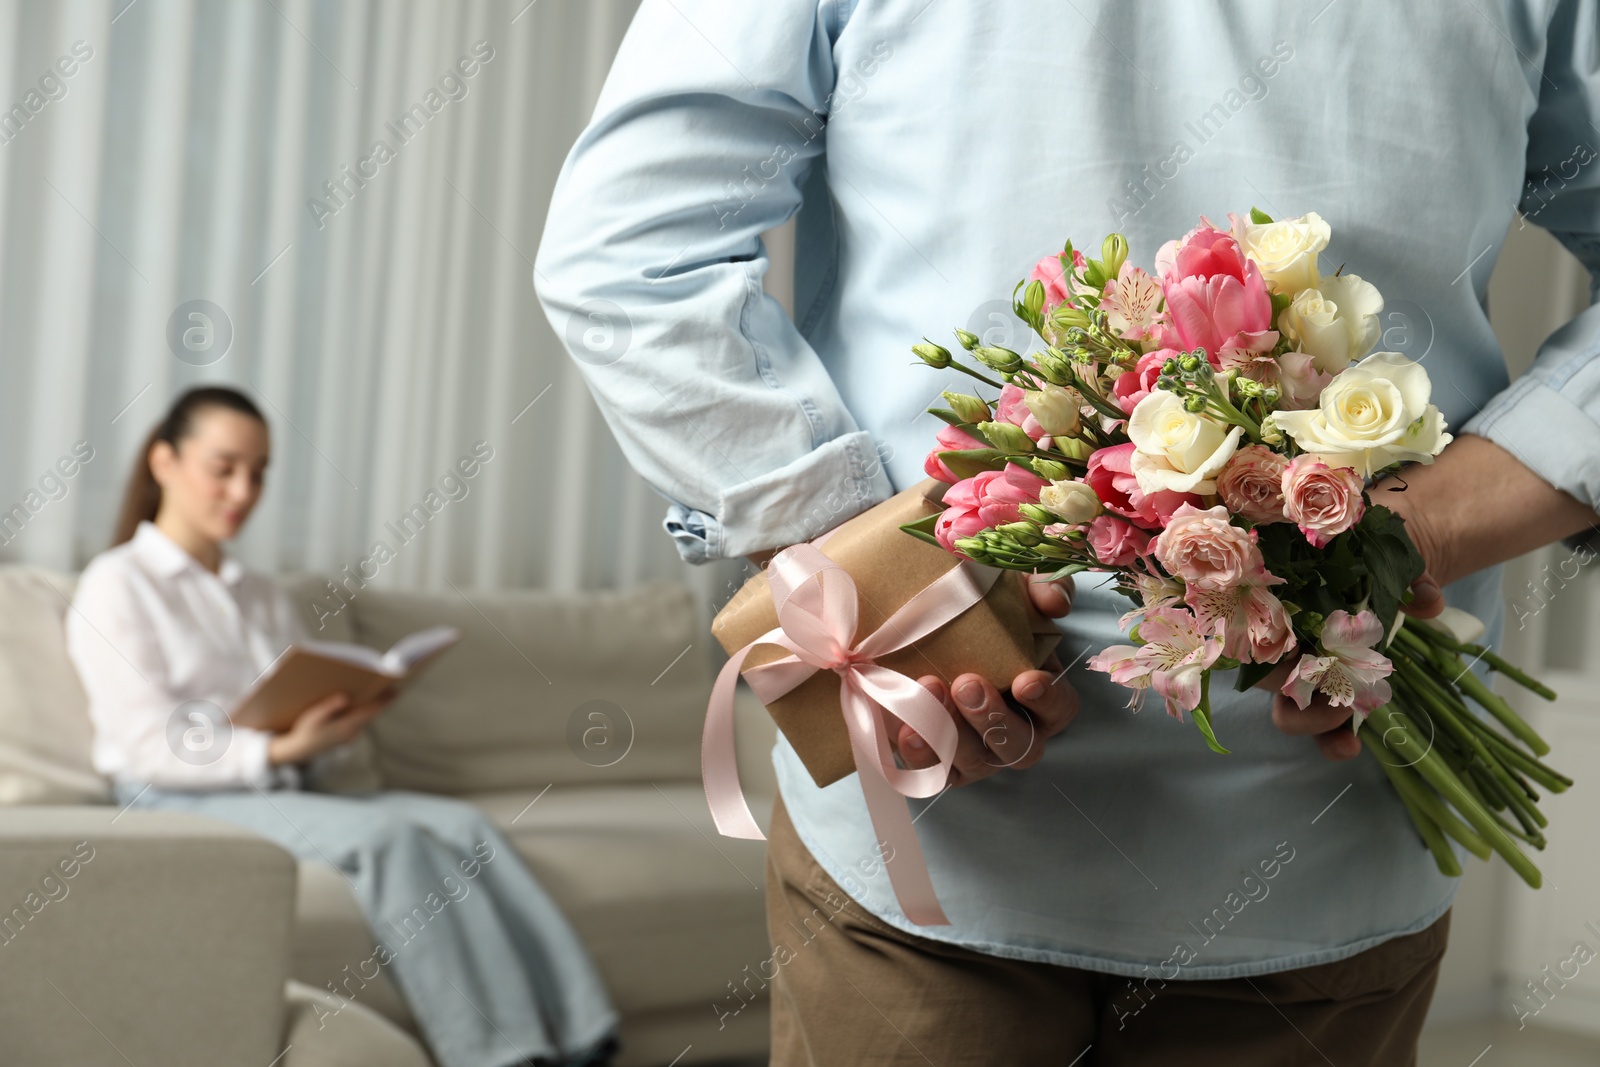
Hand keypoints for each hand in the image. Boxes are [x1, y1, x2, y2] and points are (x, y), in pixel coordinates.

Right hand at [267, 689, 395, 765]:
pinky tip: (366, 700)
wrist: (300, 751)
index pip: (370, 711)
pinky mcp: (348, 735)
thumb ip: (328, 707)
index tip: (396, 689)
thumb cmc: (305, 731)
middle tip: (394, 685)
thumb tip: (345, 696)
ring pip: (367, 717)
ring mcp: (351, 735)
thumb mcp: (313, 717)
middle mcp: (352, 732)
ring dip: (374, 705)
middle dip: (382, 700)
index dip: (383, 700)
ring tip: (383, 688)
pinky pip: (361, 721)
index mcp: (345, 727)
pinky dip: (365, 711)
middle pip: (372, 713)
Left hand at [892, 573, 1079, 786]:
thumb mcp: (1015, 589)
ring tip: (926, 691)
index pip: (1060, 708)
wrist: (925, 627)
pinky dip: (917, 750)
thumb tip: (1054, 602)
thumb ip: (1043, 586)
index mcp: (1042, 697)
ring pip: (972, 762)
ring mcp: (977, 754)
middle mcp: (1014, 734)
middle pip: (1017, 746)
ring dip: (950, 733)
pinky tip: (902, 724)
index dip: (1047, 699)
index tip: (1026, 679)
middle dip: (992, 718)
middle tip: (966, 684)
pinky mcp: (937, 761)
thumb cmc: (984, 612)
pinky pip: (930, 769)